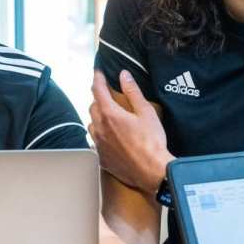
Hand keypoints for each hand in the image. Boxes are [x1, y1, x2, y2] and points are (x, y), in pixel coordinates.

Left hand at [89, 70, 172, 194]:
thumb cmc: (151, 142)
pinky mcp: (101, 157)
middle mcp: (99, 128)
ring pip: (92, 124)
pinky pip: (95, 141)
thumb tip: (124, 76)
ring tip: (109, 117)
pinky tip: (110, 137)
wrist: (151, 172)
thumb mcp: (146, 112)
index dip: (97, 78)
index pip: (98, 90)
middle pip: (92, 106)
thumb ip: (133, 92)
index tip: (98, 72)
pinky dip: (100, 135)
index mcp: (110, 114)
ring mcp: (98, 144)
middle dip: (99, 98)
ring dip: (98, 117)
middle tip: (108, 95)